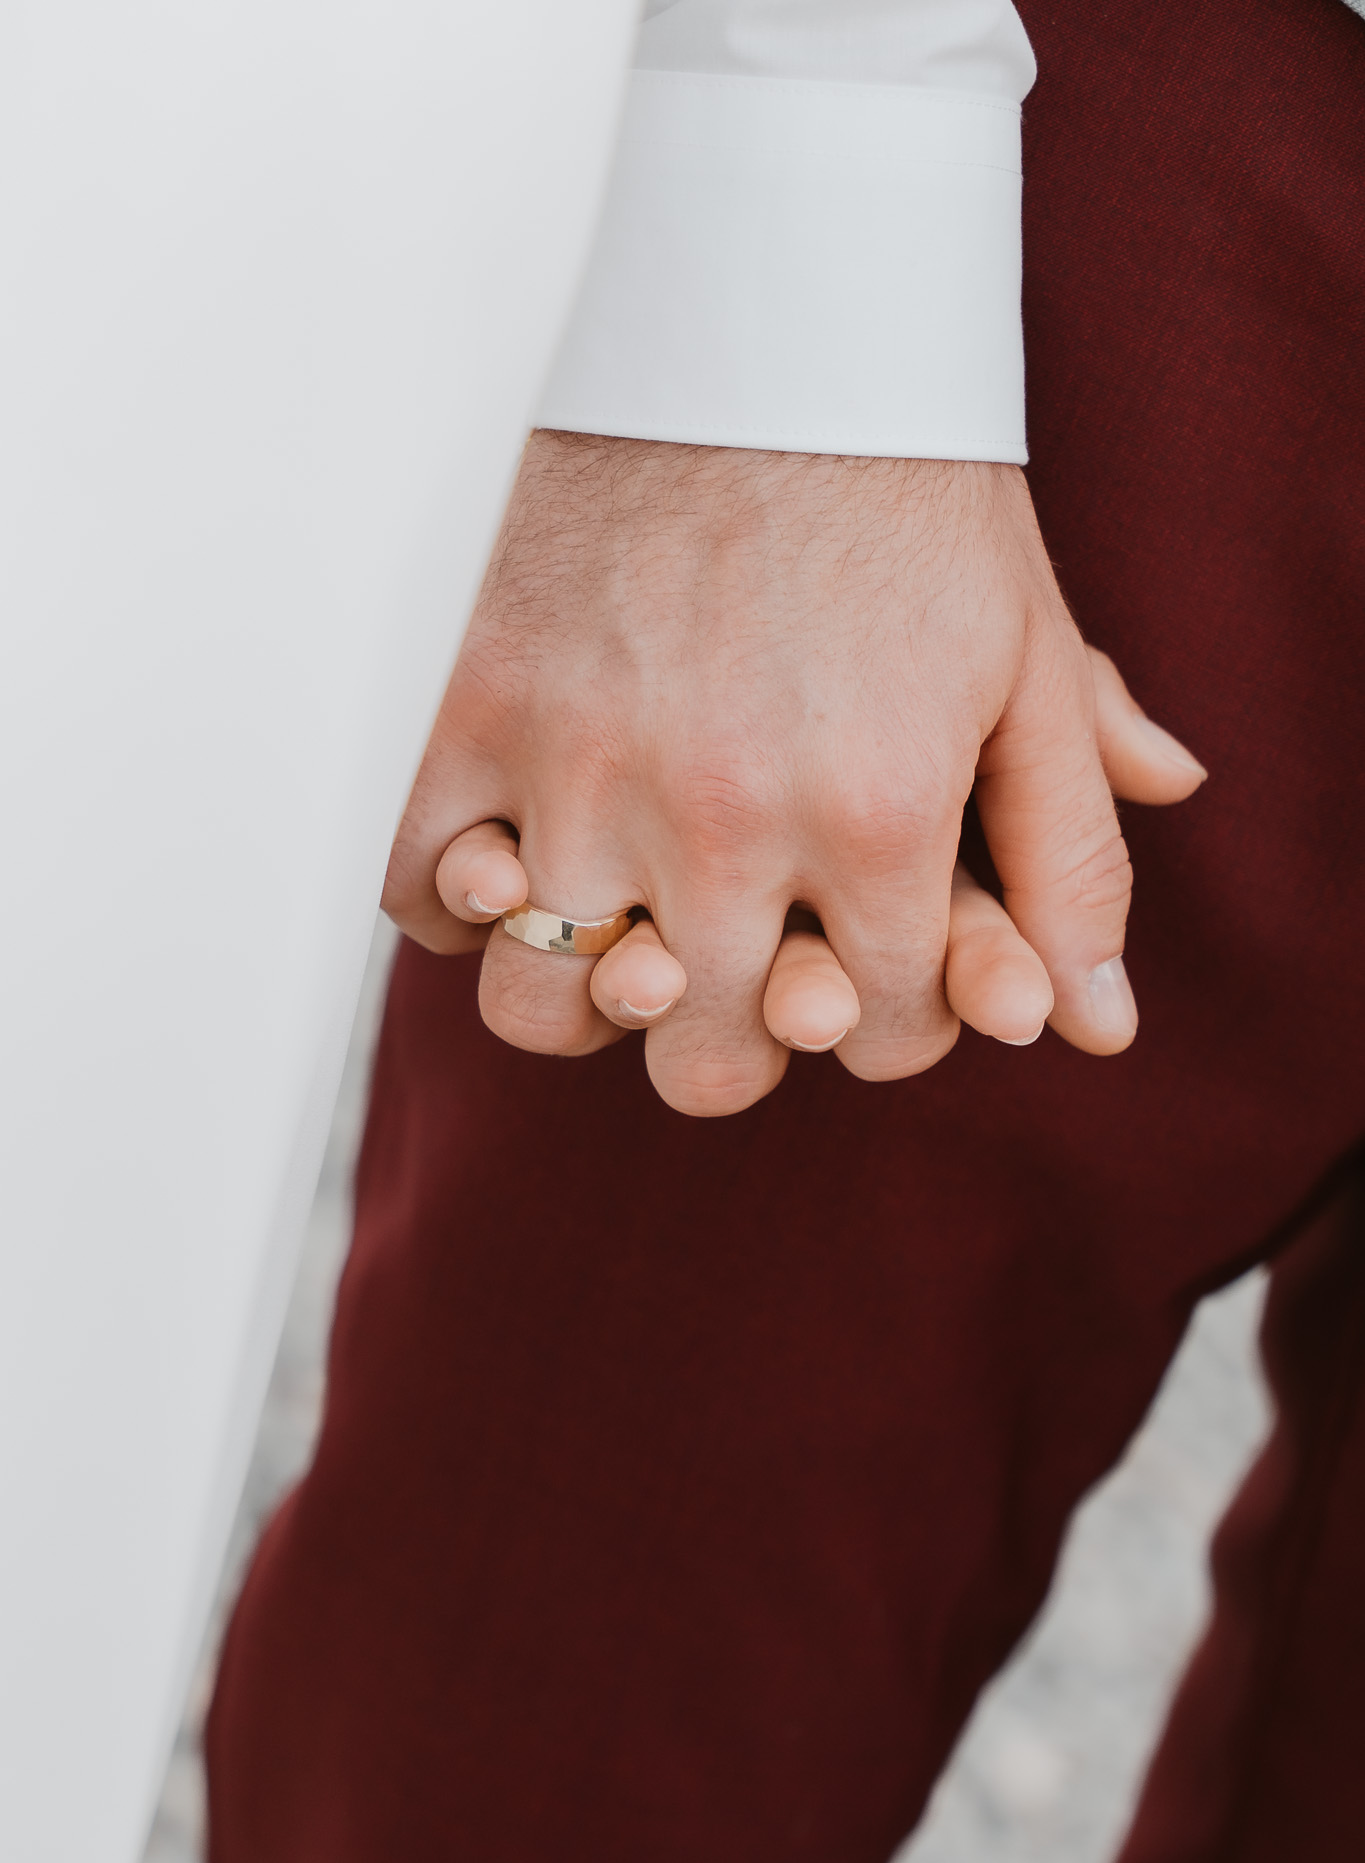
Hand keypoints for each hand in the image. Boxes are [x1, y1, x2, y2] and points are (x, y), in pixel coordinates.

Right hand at [384, 435, 1205, 1114]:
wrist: (753, 308)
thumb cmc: (903, 491)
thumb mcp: (1026, 661)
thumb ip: (1073, 853)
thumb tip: (1100, 1028)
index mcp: (880, 814)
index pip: (874, 1033)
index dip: (875, 1013)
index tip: (851, 960)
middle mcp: (725, 813)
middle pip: (705, 1062)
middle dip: (736, 1037)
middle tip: (730, 969)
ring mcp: (580, 763)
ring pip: (544, 1009)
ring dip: (586, 994)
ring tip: (616, 922)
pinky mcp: (465, 700)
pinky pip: (418, 890)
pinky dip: (457, 896)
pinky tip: (516, 850)